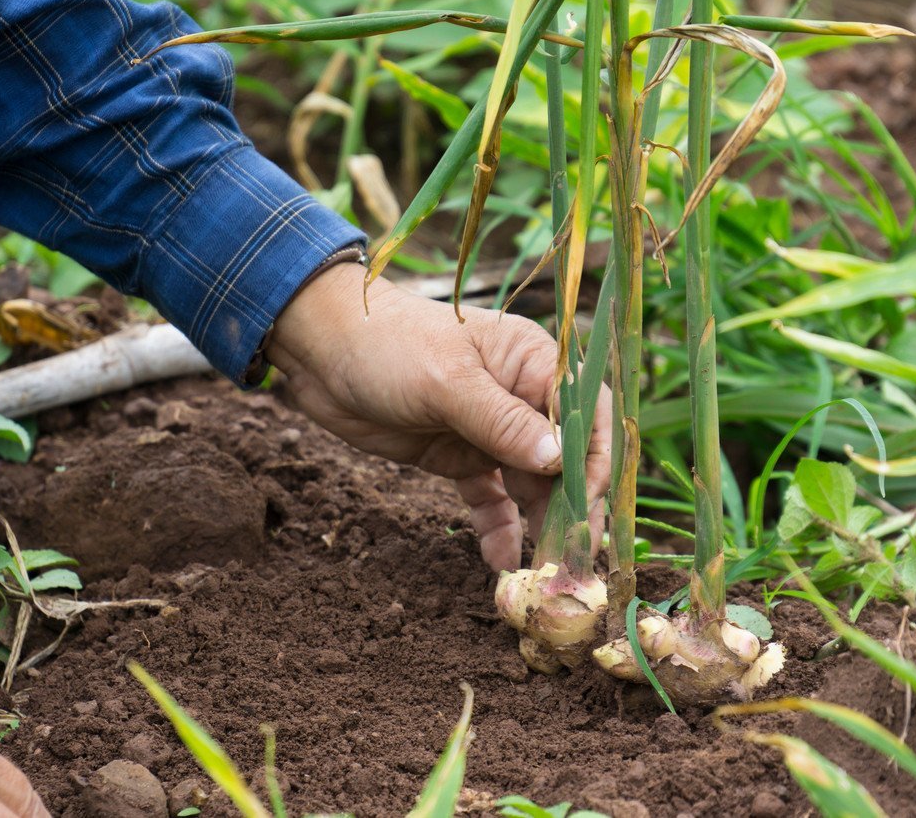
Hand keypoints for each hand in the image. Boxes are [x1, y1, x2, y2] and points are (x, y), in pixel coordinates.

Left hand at [268, 262, 610, 570]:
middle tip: (572, 558)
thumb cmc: (388, 344)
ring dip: (540, 524)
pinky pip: (492, 498)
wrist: (320, 351)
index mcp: (533, 361)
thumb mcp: (447, 381)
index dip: (594, 461)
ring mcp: (491, 429)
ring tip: (542, 572)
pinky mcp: (461, 456)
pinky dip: (498, 527)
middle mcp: (521, 396)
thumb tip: (560, 459)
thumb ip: (502, 422)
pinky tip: (500, 560)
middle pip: (566, 457)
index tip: (585, 506)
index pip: (586, 414)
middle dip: (572, 506)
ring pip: (532, 484)